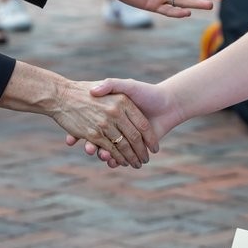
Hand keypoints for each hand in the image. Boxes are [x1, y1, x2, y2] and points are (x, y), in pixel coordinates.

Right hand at [66, 78, 182, 167]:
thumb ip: (112, 85)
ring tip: (102, 156)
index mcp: (113, 112)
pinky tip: (112, 163)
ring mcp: (122, 135)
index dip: (89, 129)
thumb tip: (94, 91)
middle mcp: (116, 123)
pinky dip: (116, 160)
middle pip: (103, 138)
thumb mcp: (127, 85)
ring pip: (113, 148)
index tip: (78, 137)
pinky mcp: (131, 146)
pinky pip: (119, 154)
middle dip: (99, 146)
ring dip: (107, 155)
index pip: (98, 123)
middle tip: (90, 151)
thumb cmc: (148, 92)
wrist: (169, 104)